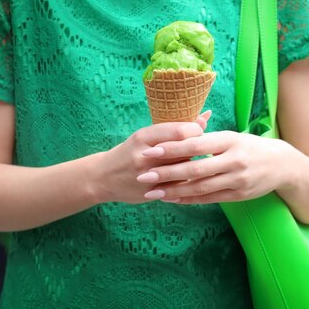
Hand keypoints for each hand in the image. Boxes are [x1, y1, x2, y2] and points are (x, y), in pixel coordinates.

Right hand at [94, 111, 211, 203]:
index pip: (180, 131)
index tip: (199, 132)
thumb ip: (175, 129)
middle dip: (198, 148)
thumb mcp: (146, 136)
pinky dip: (187, 180)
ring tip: (195, 161)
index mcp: (144, 136)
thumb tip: (206, 116)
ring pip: (184, 169)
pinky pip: (179, 186)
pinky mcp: (152, 192)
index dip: (196, 131)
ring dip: (194, 165)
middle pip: (185, 150)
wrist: (103, 178)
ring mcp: (148, 176)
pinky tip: (187, 177)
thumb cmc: (130, 152)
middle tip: (201, 147)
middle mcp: (145, 155)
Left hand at [136, 130, 303, 203]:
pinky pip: (209, 198)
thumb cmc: (251, 146)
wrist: (282, 165)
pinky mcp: (239, 195)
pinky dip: (189, 199)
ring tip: (152, 192)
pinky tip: (173, 199)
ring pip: (200, 187)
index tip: (150, 151)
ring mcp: (237, 179)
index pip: (196, 144)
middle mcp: (234, 160)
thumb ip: (208, 137)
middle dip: (166, 173)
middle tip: (143, 176)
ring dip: (174, 191)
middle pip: (195, 169)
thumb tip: (179, 134)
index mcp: (230, 140)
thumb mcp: (232, 137)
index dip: (172, 149)